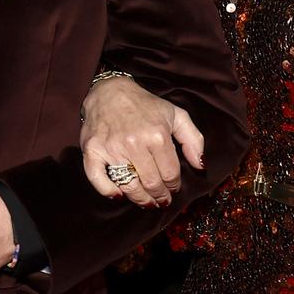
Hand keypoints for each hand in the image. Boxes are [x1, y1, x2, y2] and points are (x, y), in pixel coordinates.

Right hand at [80, 76, 204, 207]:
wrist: (110, 91)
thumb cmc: (145, 105)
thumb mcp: (176, 115)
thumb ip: (193, 139)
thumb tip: (200, 166)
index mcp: (158, 135)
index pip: (170, 174)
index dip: (174, 186)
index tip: (173, 189)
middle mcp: (135, 143)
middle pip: (152, 184)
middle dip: (160, 196)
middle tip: (162, 200)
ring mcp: (112, 148)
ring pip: (129, 186)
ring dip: (141, 200)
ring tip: (147, 202)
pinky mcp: (92, 150)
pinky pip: (98, 179)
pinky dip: (108, 191)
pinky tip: (119, 195)